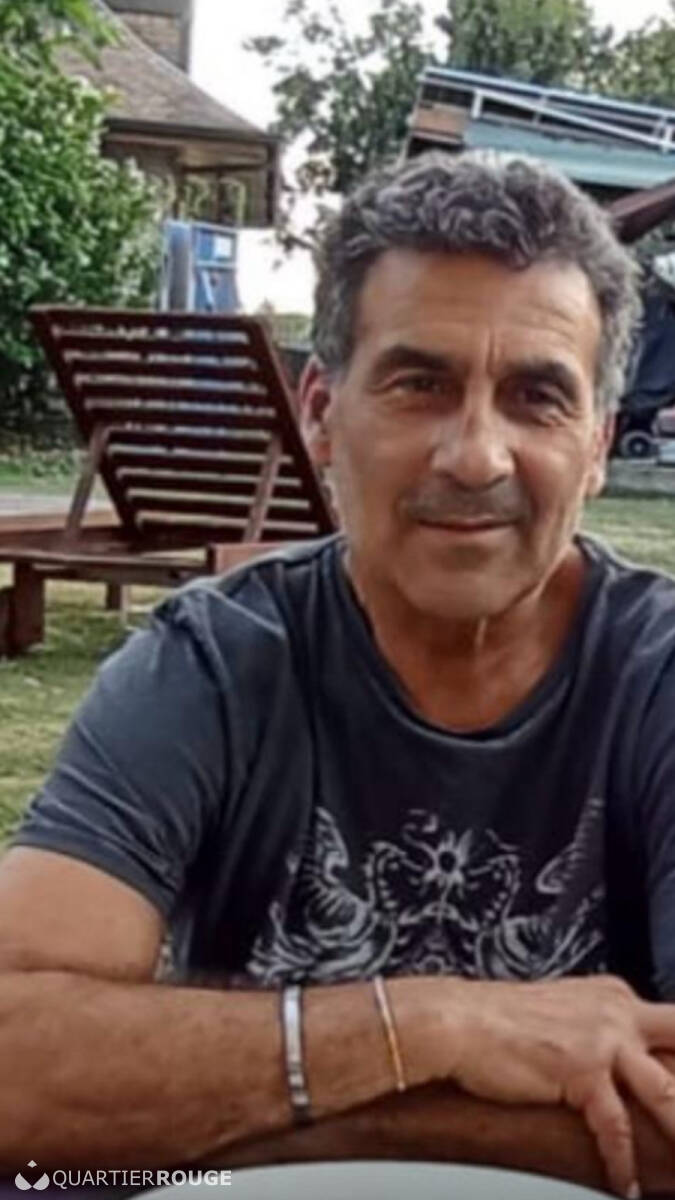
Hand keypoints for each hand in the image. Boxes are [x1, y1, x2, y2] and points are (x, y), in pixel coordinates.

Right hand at [442, 974, 674, 1197]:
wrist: (458, 1021)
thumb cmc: (500, 1021)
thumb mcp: (564, 1012)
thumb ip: (598, 1030)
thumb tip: (621, 1065)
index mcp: (614, 997)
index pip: (674, 1027)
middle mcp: (617, 1012)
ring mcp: (603, 1040)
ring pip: (668, 1093)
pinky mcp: (582, 1070)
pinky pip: (617, 1127)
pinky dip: (622, 1162)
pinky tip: (623, 1183)